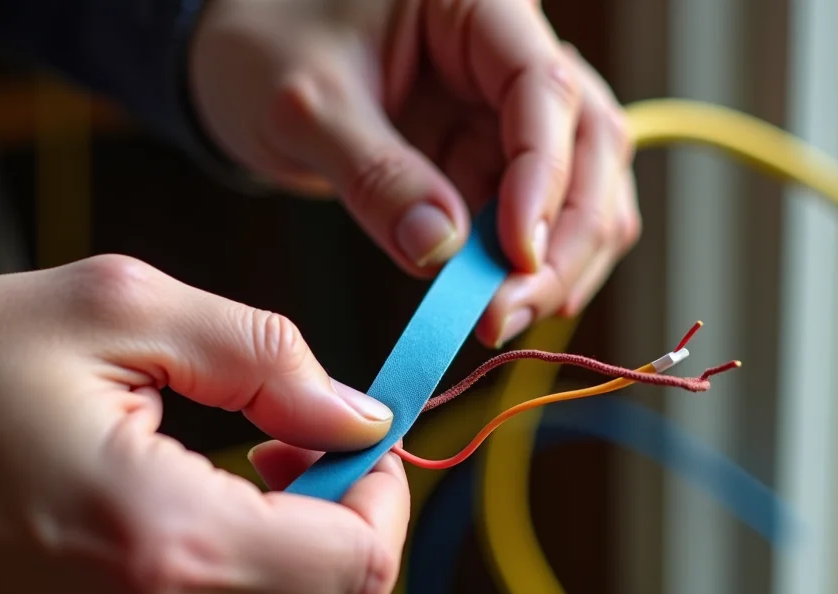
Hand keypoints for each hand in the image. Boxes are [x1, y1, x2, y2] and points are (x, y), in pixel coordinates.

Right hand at [0, 255, 408, 593]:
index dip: (382, 500)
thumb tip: (364, 416)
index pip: (357, 568)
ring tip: (227, 504)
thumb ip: (266, 355)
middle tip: (304, 478)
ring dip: (287, 593)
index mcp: (162, 545)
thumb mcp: (114, 310)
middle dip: (347, 555)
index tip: (351, 448)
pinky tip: (171, 555)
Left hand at [189, 0, 640, 346]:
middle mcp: (514, 52)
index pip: (544, 88)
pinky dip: (530, 266)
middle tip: (508, 313)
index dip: (544, 177)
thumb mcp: (304, 104)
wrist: (248, 58)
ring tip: (502, 319)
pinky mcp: (496, 157)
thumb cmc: (265, 46)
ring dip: (557, 261)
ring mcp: (510, 110)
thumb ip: (372, 173)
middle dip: (562, 237)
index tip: (514, 256)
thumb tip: (438, 252)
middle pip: (589, 145)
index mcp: (478, 4)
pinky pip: (540, 217)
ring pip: (583, 188)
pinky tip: (503, 305)